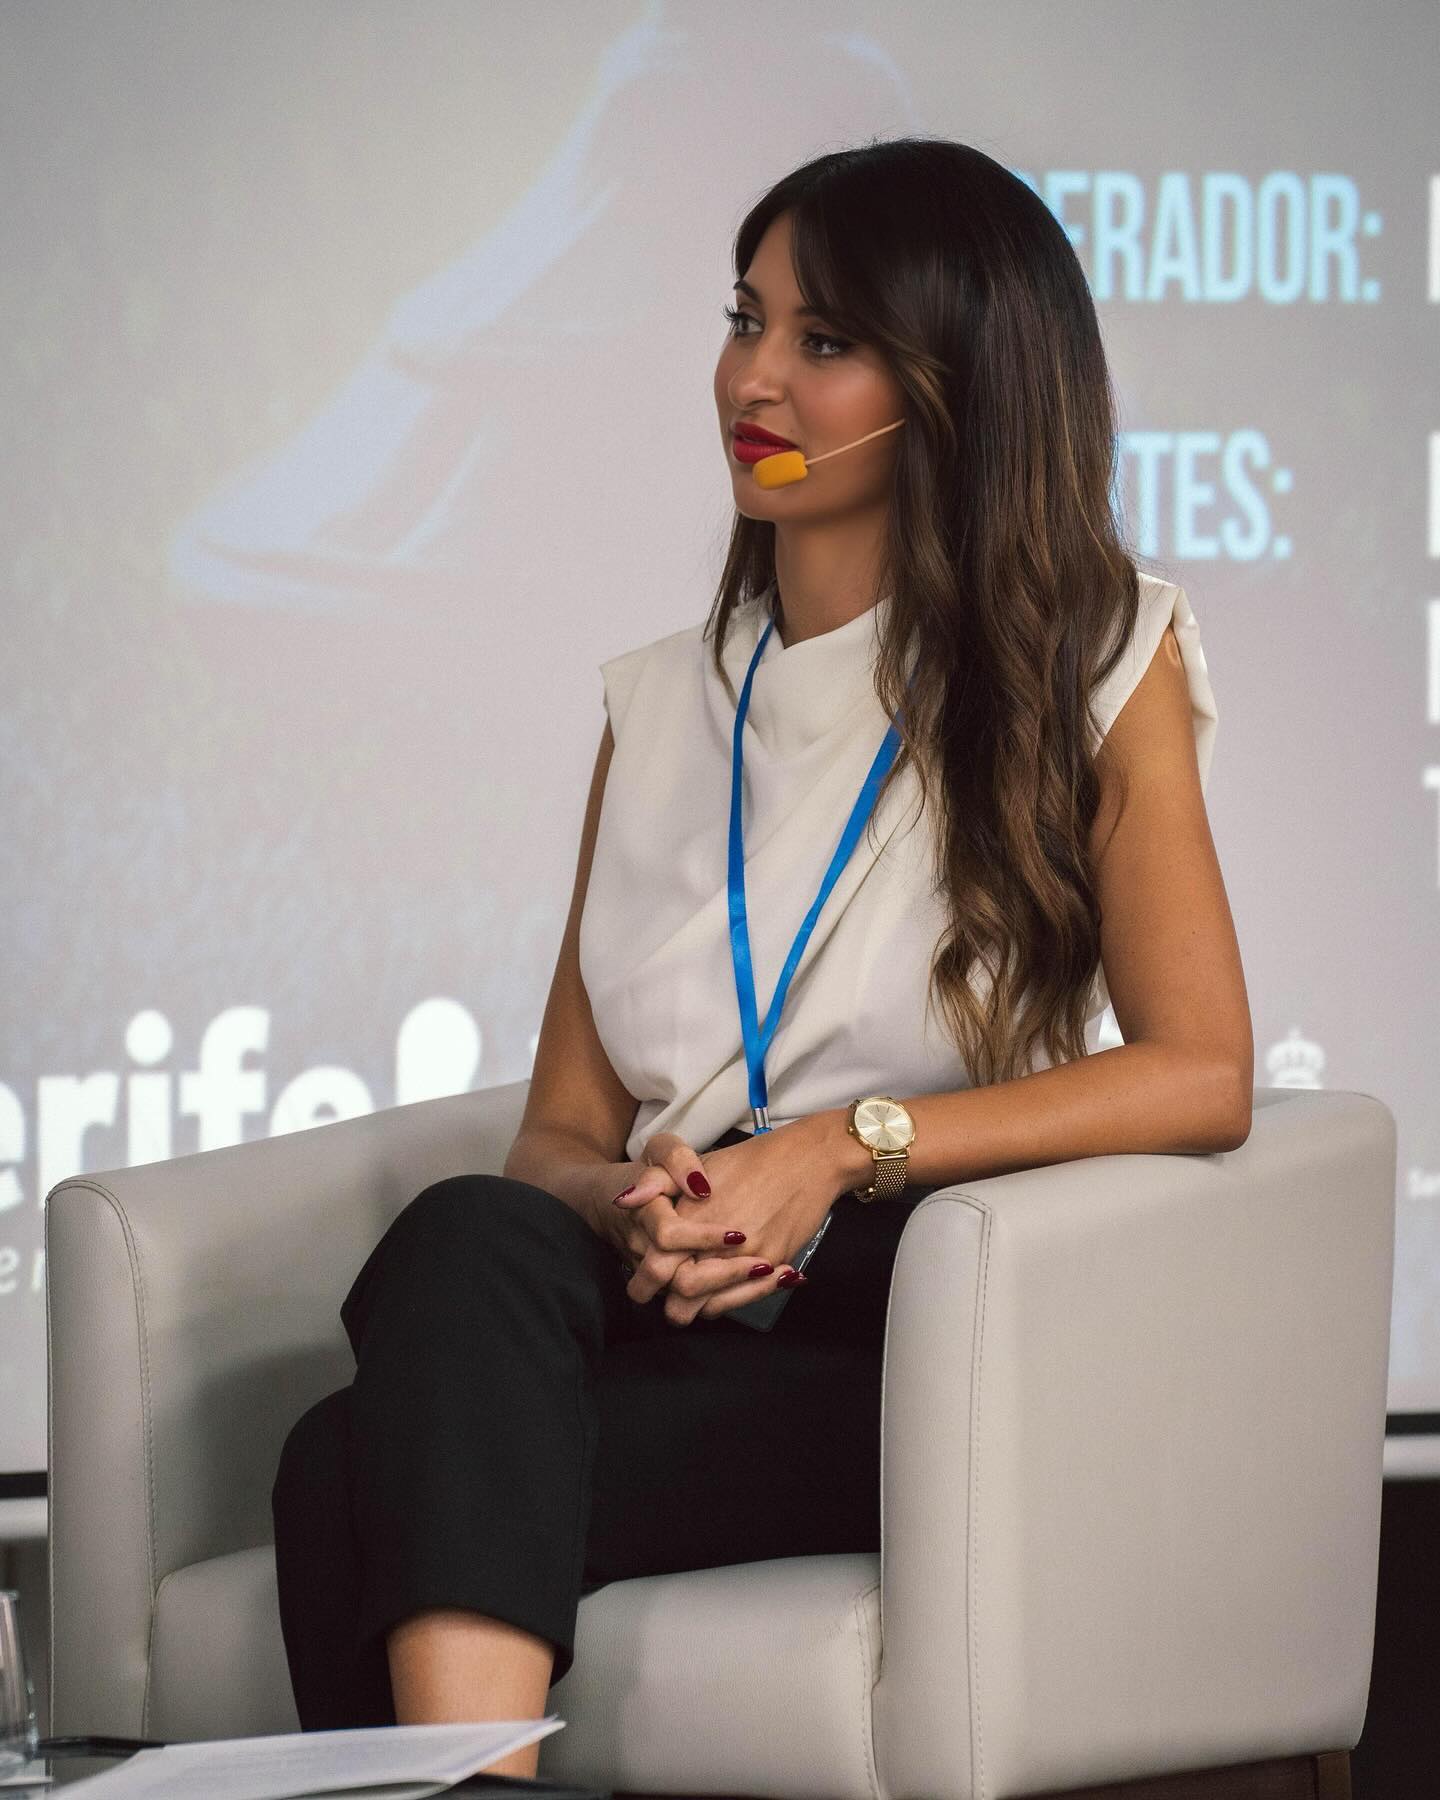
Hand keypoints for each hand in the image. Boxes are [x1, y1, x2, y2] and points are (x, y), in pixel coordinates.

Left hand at [612, 1122, 835, 1325]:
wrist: (807, 1160)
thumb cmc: (749, 1160)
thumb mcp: (696, 1161)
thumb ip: (656, 1182)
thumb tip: (623, 1201)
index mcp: (691, 1217)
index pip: (656, 1266)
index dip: (649, 1277)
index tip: (651, 1274)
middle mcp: (716, 1243)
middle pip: (680, 1295)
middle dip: (671, 1300)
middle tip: (671, 1292)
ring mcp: (747, 1258)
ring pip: (710, 1306)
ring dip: (701, 1304)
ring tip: (698, 1292)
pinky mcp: (773, 1264)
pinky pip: (743, 1299)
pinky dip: (730, 1300)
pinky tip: (726, 1288)